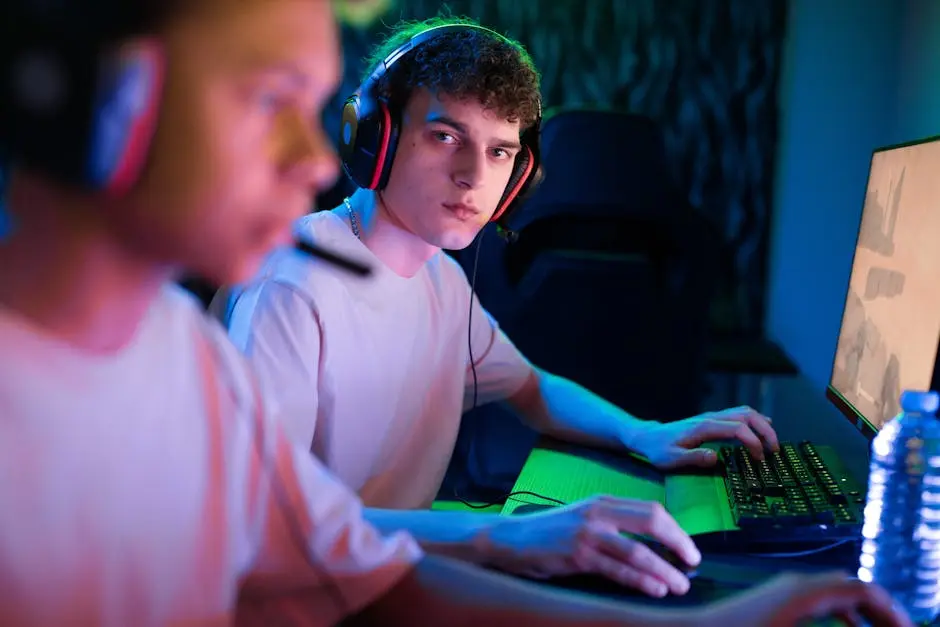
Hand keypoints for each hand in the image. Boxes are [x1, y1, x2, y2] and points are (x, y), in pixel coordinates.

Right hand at [483, 496, 699, 597]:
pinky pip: (618, 570)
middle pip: (651, 521)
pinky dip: (641, 580)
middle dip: (678, 542)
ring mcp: (588, 534)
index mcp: (603, 502)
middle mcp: (598, 514)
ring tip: (680, 584)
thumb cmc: (552, 532)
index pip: (651, 508)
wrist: (512, 539)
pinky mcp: (578, 556)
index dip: (676, 528)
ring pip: (638, 550)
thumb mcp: (585, 517)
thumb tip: (654, 544)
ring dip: (664, 569)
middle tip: (693, 562)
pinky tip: (655, 589)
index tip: (689, 547)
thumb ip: (614, 524)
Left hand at [630, 405, 779, 469]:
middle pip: (746, 415)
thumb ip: (692, 457)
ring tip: (772, 443)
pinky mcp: (713, 419)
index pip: (737, 429)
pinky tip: (762, 429)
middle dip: (765, 430)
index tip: (760, 458)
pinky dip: (754, 421)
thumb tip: (714, 457)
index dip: (753, 441)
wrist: (649, 436)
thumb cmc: (659, 449)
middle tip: (775, 450)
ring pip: (744, 412)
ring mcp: (712, 416)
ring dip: (762, 425)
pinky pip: (738, 415)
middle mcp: (710, 418)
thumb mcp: (671, 459)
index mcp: (704, 427)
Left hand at [702, 572, 911, 626]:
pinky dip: (841, 612)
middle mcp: (796, 583)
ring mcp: (784, 588)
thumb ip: (835, 626)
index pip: (862, 589)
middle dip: (880, 610)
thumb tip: (857, 625)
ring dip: (861, 611)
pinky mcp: (775, 597)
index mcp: (805, 593)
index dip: (890, 611)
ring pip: (836, 591)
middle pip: (852, 586)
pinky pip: (819, 598)